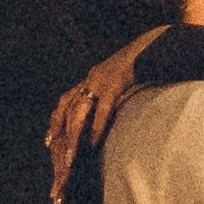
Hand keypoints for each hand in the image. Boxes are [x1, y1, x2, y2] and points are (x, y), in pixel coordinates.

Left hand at [45, 31, 158, 203]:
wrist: (154, 46)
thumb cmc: (141, 65)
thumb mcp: (120, 79)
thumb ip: (111, 95)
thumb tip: (109, 114)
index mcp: (91, 78)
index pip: (65, 101)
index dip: (56, 120)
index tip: (49, 140)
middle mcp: (91, 79)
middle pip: (67, 109)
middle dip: (60, 133)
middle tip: (55, 154)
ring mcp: (101, 81)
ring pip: (79, 112)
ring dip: (73, 136)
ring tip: (71, 156)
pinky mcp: (115, 84)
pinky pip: (102, 109)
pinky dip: (96, 127)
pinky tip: (94, 143)